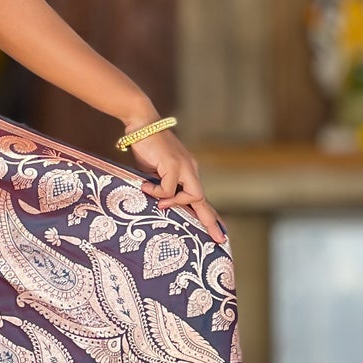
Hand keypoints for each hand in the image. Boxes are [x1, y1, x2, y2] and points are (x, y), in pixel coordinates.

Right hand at [128, 127, 224, 243]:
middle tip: (219, 239)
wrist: (142, 123)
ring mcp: (184, 166)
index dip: (209, 214)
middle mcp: (190, 169)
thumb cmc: (146, 147)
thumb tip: (160, 203)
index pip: (200, 196)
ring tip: (160, 204)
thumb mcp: (154, 171)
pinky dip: (157, 191)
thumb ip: (160, 185)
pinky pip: (169, 189)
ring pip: (192, 195)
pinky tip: (145, 186)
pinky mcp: (173, 164)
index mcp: (187, 171)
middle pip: (203, 199)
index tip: (219, 230)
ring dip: (175, 203)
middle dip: (211, 221)